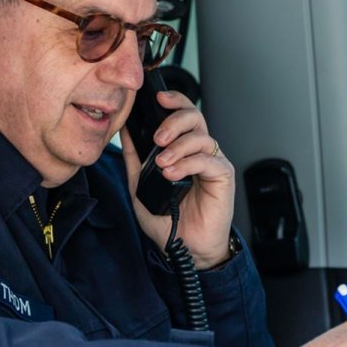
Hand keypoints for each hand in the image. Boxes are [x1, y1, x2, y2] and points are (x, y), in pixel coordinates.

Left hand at [120, 89, 233, 268]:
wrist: (184, 248)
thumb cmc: (167, 220)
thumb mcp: (140, 185)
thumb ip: (134, 158)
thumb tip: (124, 130)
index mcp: (182, 148)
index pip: (181, 114)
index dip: (173, 101)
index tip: (156, 98)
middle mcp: (199, 151)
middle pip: (194, 117)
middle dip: (174, 121)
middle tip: (158, 138)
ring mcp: (212, 162)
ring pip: (201, 136)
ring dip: (178, 146)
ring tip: (163, 163)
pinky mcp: (223, 176)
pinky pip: (209, 159)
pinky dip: (188, 163)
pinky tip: (173, 174)